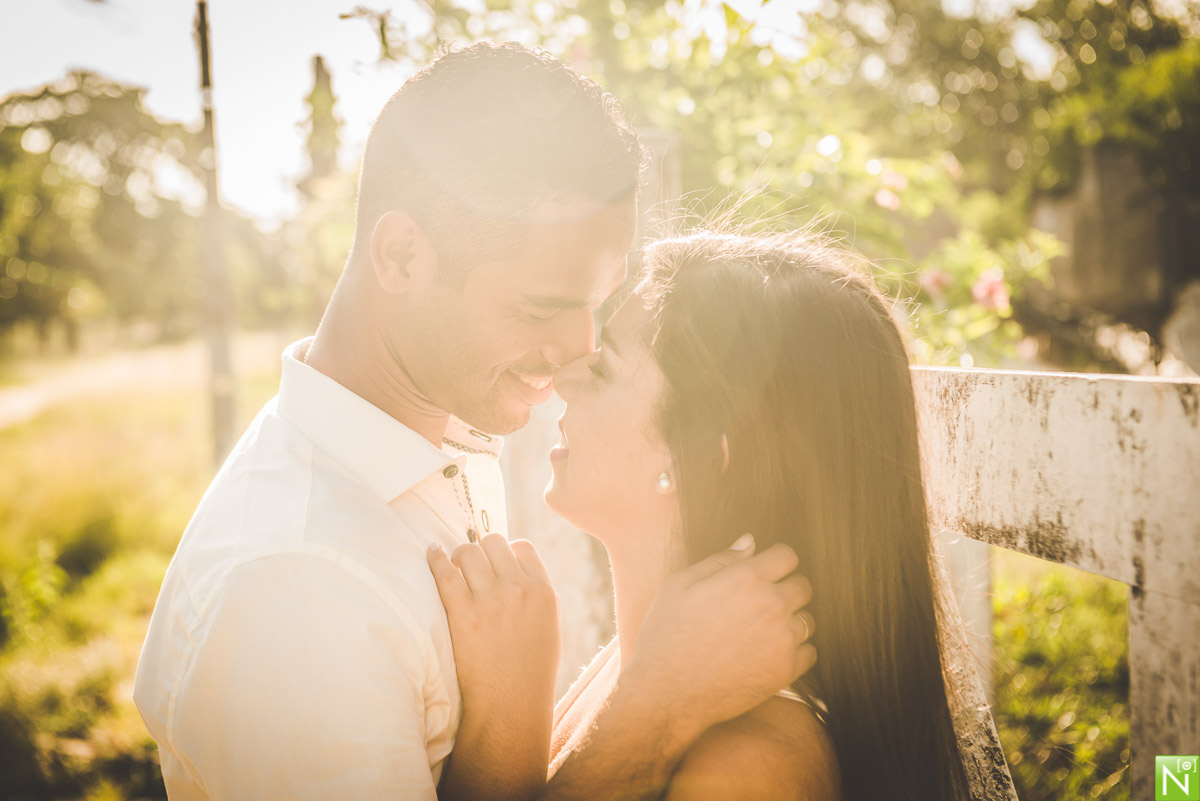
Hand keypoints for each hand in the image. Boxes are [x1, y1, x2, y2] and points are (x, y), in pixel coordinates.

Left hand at [428, 535, 560, 800]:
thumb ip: (535, 596)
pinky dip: (436, 558)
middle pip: (494, 542)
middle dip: (481, 548)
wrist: (510, 706)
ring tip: (453, 564)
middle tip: (471, 562)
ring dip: (459, 555)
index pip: (522, 547)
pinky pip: (445, 572)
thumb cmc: (529, 672)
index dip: (506, 550)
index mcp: (543, 591)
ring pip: (469, 551)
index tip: (495, 560)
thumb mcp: (548, 627)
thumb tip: (514, 571)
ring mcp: (490, 600)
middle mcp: (518, 589)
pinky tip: (431, 553)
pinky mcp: (463, 613)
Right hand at [624, 535, 815, 746]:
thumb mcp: (681, 585)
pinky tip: (767, 654)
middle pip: (803, 586)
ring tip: (759, 633)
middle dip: (785, 590)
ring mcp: (782, 639)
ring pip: (807, 620)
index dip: (775, 562)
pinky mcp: (786, 670)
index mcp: (746, 578)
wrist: (667, 693)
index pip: (788, 556)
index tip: (764, 574)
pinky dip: (794, 652)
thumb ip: (720, 560)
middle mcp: (771, 605)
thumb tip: (751, 542)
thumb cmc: (667, 634)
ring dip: (790, 622)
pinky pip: (809, 652)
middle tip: (759, 606)